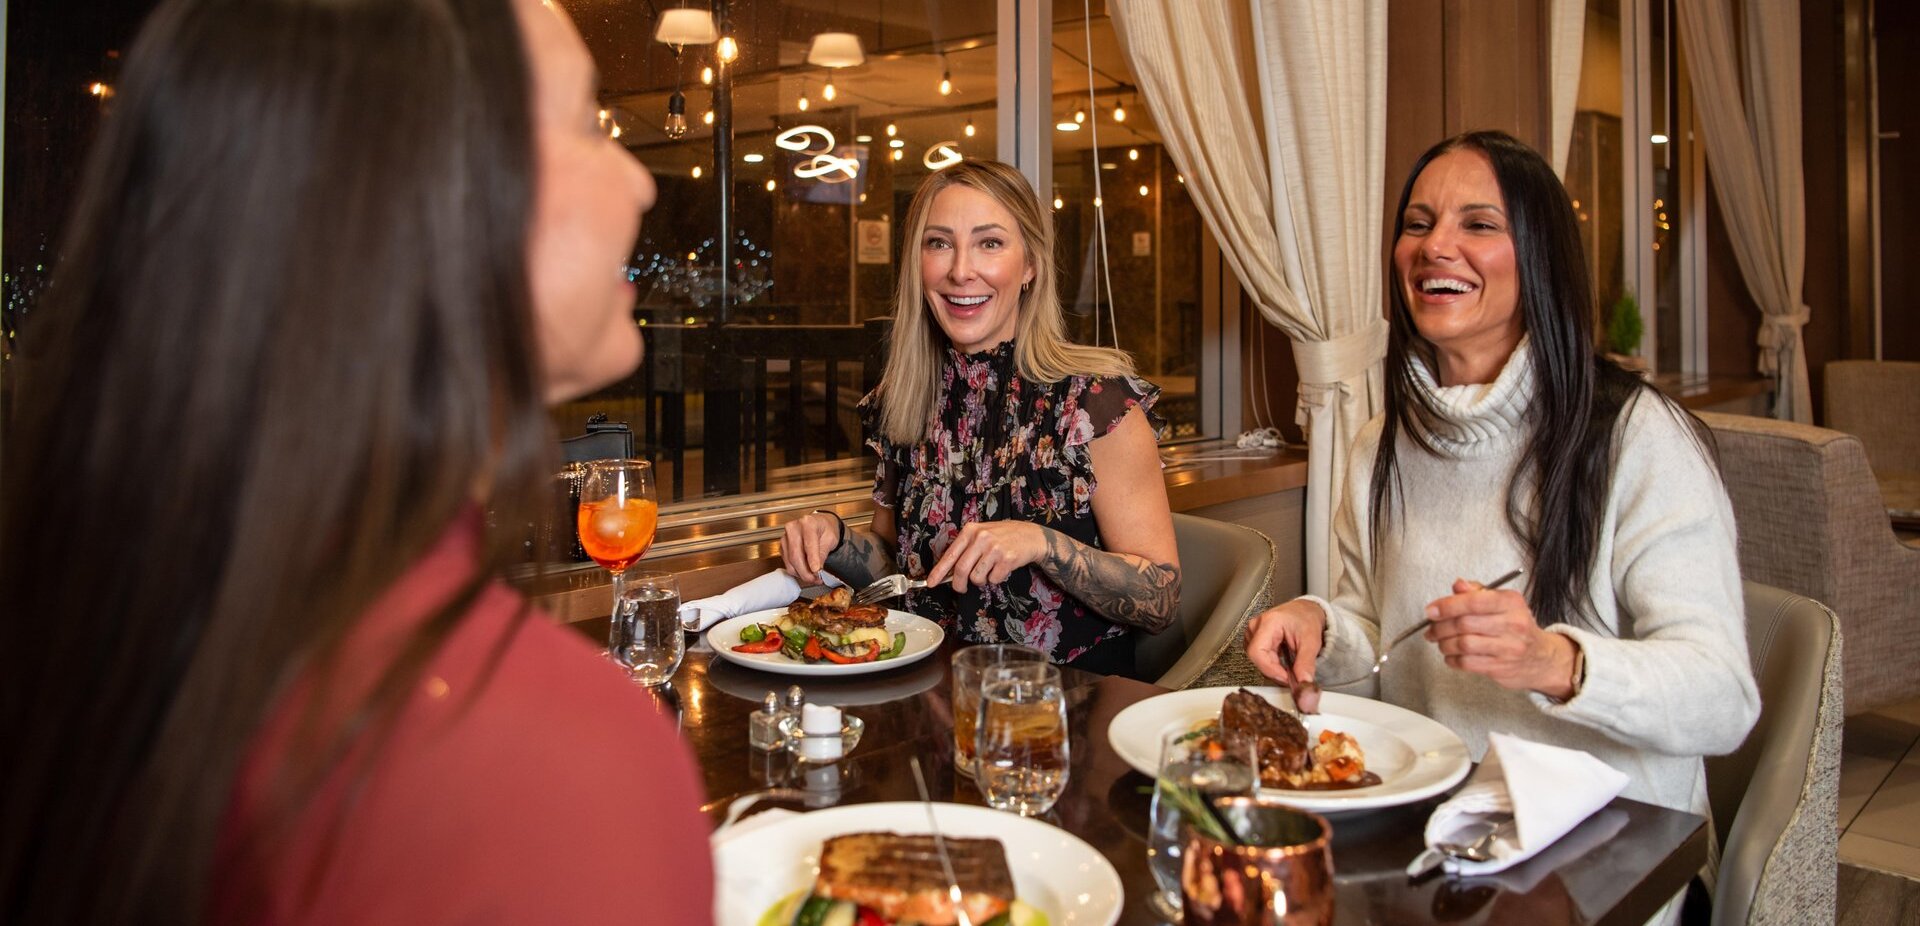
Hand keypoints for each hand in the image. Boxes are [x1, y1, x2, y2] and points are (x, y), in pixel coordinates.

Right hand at [780, 512, 842, 585]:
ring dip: (801, 574)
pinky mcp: (782, 547)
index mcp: (807, 523)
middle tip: (816, 579)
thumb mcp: (830, 538)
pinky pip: (787, 563)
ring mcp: (785, 537)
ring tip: (813, 578)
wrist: (819, 525)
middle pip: (796, 555)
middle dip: (806, 572)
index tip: (816, 571)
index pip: (808, 544)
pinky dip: (797, 571)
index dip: (812, 560)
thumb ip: (823, 553)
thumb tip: (817, 569)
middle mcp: (793, 528)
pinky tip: (806, 572)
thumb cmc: (825, 529)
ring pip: (790, 562)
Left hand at [924, 521, 1049, 592]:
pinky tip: (1001, 568)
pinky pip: (993, 580)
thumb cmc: (1002, 537)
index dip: (939, 572)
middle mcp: (981, 538)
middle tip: (962, 588)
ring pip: (977, 578)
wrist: (1031, 535)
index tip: (931, 583)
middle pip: (961, 570)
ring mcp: (994, 548)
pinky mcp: (1007, 559)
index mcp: (970, 530)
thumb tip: (948, 572)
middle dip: (958, 584)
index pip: (950, 555)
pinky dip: (995, 579)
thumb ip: (965, 549)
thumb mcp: (981, 534)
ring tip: (989, 570)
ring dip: (981, 580)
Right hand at [1244, 600, 1326, 712]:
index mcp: (1268, 623)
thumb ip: (1306, 664)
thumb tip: (1303, 684)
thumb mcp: (1311, 641)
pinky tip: (1283, 661)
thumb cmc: (1306, 619)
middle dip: (1276, 672)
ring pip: (1258, 662)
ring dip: (1275, 669)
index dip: (1271, 670)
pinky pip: (1259, 659)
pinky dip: (1273, 665)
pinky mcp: (1253, 640)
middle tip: (1294, 676)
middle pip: (1257, 659)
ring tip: (1290, 665)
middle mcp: (1255, 627)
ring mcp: (1252, 633)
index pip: (1257, 652)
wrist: (1305, 612)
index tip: (1287, 679)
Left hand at [1424, 578, 1577, 696]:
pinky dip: (1452, 660)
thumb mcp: (1503, 603)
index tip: (1431, 610)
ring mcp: (1508, 648)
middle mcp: (1513, 624)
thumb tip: (1458, 585)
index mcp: (1511, 603)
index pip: (1474, 601)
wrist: (1542, 658)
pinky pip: (1467, 663)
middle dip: (1440, 627)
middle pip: (1465, 623)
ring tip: (1440, 642)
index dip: (1448, 605)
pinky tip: (1451, 656)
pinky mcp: (1501, 667)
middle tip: (1430, 628)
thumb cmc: (1516, 627)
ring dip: (1444, 644)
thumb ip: (1478, 592)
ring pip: (1464, 644)